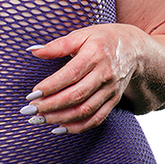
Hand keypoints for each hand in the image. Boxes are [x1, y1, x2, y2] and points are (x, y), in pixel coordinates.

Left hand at [23, 25, 145, 134]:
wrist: (135, 49)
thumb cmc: (103, 39)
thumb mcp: (81, 35)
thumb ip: (57, 45)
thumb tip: (33, 50)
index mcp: (95, 54)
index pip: (70, 74)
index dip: (50, 86)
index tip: (32, 94)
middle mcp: (104, 74)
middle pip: (76, 95)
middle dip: (50, 106)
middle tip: (29, 110)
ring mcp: (110, 90)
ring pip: (85, 110)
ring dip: (60, 118)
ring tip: (39, 119)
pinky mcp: (113, 100)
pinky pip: (96, 118)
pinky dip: (77, 127)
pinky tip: (59, 128)